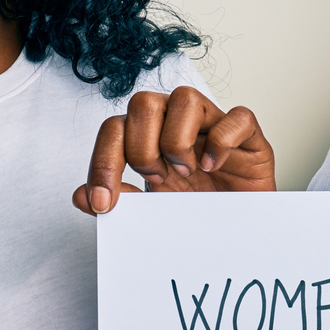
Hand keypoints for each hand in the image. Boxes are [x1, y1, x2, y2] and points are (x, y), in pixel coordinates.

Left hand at [72, 85, 275, 214]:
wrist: (239, 231)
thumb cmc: (197, 211)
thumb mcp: (150, 210)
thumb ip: (118, 200)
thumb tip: (81, 195)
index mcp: (149, 136)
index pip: (114, 128)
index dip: (103, 162)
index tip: (104, 203)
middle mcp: (177, 123)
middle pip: (143, 102)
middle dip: (141, 148)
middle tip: (156, 179)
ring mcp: (213, 125)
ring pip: (185, 97)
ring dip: (177, 141)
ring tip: (186, 172)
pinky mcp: (248, 136)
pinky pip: (237, 117)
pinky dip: (221, 143)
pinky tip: (213, 168)